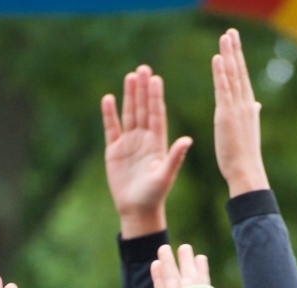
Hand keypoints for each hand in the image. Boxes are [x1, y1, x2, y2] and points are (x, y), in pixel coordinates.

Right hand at [102, 65, 191, 239]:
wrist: (137, 210)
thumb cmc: (154, 195)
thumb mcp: (166, 175)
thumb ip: (175, 156)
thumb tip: (187, 140)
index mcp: (158, 142)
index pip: (157, 114)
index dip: (156, 97)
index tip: (156, 79)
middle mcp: (144, 139)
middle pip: (143, 109)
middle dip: (143, 90)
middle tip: (144, 68)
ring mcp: (129, 143)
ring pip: (129, 114)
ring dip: (129, 96)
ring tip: (130, 76)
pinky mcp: (114, 151)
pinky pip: (111, 129)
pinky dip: (109, 115)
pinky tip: (108, 99)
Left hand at [212, 28, 269, 197]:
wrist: (245, 171)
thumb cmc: (244, 157)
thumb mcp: (248, 131)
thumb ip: (251, 115)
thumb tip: (256, 105)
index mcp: (248, 108)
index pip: (242, 79)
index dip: (238, 61)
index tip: (235, 45)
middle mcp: (245, 104)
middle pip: (239, 72)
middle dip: (235, 51)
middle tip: (231, 32)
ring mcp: (237, 109)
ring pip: (233, 76)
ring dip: (229, 55)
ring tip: (225, 37)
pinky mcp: (227, 115)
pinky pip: (223, 89)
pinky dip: (221, 73)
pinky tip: (218, 58)